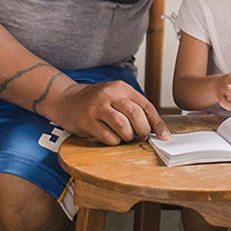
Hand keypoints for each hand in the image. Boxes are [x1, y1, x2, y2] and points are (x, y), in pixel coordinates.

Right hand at [54, 80, 168, 145]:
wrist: (67, 100)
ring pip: (123, 126)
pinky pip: (108, 136)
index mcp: (121, 88)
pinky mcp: (87, 121)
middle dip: (143, 130)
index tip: (164, 136)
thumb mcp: (116, 98)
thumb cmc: (97, 103)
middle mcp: (110, 95)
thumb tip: (155, 129)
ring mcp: (98, 107)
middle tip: (141, 137)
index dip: (157, 123)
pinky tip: (111, 138)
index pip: (146, 106)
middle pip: (136, 114)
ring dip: (128, 136)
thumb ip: (134, 109)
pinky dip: (114, 142)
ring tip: (125, 137)